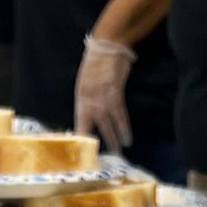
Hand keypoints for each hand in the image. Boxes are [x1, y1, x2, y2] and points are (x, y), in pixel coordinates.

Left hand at [74, 34, 134, 151]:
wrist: (107, 46)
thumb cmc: (97, 65)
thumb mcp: (85, 83)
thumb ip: (88, 100)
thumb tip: (90, 116)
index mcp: (80, 99)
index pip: (78, 124)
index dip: (79, 140)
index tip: (81, 154)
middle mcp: (88, 100)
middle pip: (90, 127)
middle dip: (95, 145)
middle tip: (98, 160)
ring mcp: (101, 97)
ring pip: (106, 124)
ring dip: (113, 140)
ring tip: (118, 153)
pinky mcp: (114, 92)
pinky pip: (119, 115)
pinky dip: (124, 127)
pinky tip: (127, 138)